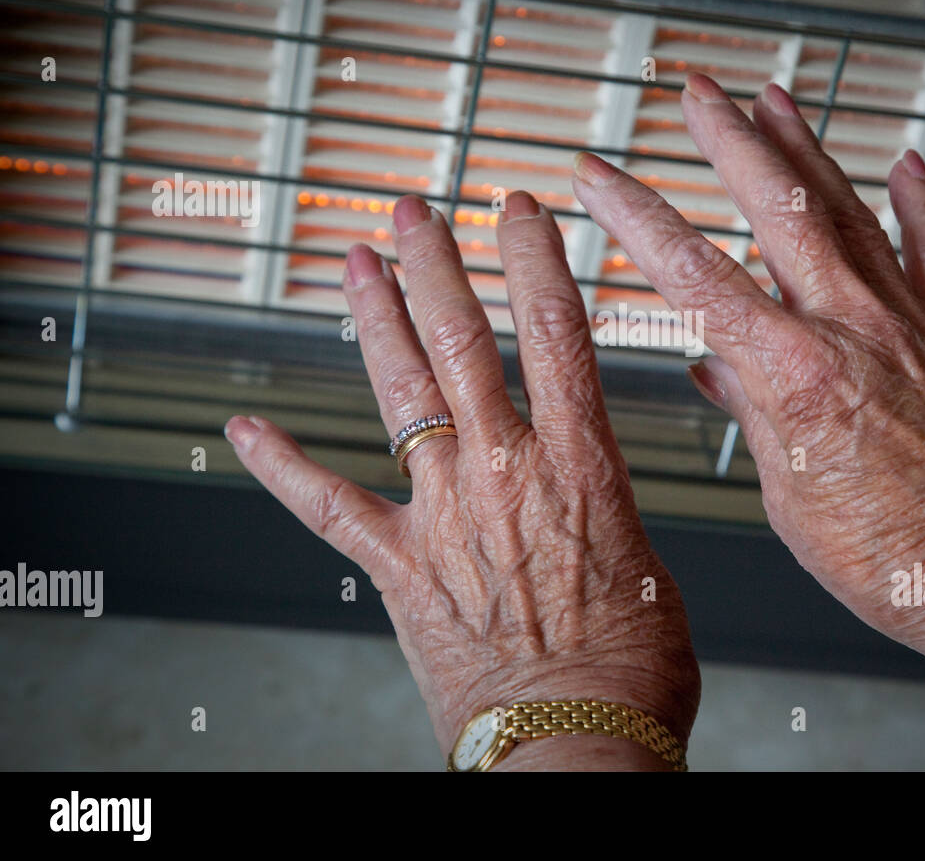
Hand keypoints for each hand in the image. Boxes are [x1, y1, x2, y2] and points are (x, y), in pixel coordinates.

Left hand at [225, 191, 698, 766]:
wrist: (575, 743)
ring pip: (402, 395)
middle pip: (464, 343)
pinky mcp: (399, 568)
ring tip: (354, 263)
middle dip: (436, 266)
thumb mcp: (650, 567)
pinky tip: (246, 429)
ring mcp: (445, 515)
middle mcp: (506, 473)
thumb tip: (596, 513)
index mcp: (582, 466)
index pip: (559, 334)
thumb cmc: (629, 669)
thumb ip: (610, 518)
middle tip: (413, 210)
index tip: (520, 208)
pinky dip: (282, 466)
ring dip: (376, 322)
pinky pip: (326, 506)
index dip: (536, 260)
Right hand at [570, 73, 924, 641]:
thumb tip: (712, 371)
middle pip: (777, 210)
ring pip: (850, 213)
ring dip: (807, 150)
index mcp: (793, 373)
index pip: (694, 274)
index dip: (635, 217)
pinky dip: (920, 205)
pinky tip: (905, 163)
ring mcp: (908, 323)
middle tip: (695, 89)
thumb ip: (752, 412)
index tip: (596, 175)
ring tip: (775, 97)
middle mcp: (852, 327)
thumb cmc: (888, 554)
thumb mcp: (789, 493)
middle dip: (728, 140)